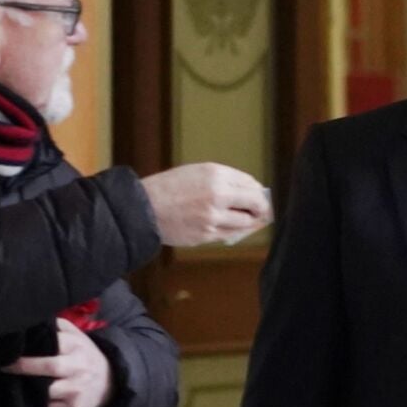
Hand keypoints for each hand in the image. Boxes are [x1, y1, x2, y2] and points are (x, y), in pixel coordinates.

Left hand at [2, 318, 114, 406]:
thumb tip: (31, 322)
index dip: (31, 347)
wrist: (111, 383)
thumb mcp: (78, 337)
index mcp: (77, 346)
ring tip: (15, 384)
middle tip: (4, 367)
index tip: (10, 351)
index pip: (54, 343)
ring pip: (46, 391)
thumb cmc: (85, 357)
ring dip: (29, 388)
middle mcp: (79, 367)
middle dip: (24, 367)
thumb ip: (58, 326)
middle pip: (49, 367)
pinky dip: (38, 404)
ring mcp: (78, 389)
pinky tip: (32, 398)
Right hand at [140, 163, 272, 245]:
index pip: (251, 184)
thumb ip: (225, 179)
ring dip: (250, 221)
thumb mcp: (198, 172)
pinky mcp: (206, 235)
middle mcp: (217, 196)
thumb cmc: (169, 188)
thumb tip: (251, 189)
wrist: (144, 208)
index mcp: (215, 175)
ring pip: (246, 223)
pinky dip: (236, 231)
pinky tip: (234, 228)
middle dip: (262, 208)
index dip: (259, 191)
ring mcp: (212, 218)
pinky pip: (231, 235)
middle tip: (263, 210)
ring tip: (249, 219)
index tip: (260, 195)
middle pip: (256, 204)